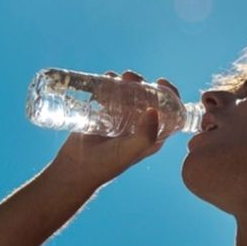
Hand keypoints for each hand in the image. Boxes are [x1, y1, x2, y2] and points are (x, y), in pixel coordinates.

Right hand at [52, 70, 181, 185]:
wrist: (76, 167)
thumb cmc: (106, 164)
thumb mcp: (129, 151)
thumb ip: (145, 136)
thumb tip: (153, 111)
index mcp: (152, 135)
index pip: (169, 112)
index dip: (170, 95)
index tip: (161, 82)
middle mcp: (139, 125)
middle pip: (147, 97)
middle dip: (141, 83)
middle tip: (129, 77)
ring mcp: (121, 118)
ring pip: (128, 93)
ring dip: (124, 81)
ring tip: (113, 77)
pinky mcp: (104, 114)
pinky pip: (110, 94)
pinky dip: (108, 84)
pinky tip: (104, 80)